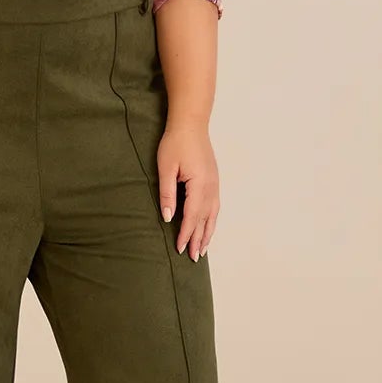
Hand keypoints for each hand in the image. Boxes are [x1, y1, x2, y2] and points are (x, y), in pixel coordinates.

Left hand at [156, 112, 218, 259]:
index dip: (186, 234)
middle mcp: (211, 187)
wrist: (191, 124)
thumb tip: (169, 217)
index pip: (192, 216)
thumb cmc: (175, 143)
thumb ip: (167, 194)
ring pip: (213, 215)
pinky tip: (208, 226)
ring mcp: (215, 184)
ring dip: (208, 233)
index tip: (181, 249)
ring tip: (203, 249)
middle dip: (199, 239)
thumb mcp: (166, 168)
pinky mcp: (213, 180)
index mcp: (200, 185)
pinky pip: (215, 206)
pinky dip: (212, 220)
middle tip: (194, 258)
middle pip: (205, 219)